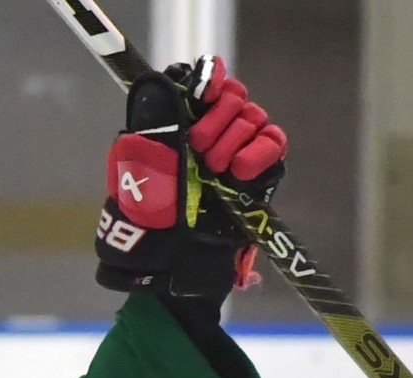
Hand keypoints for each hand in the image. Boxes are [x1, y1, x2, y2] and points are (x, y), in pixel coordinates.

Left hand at [95, 56, 287, 303]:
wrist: (174, 261)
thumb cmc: (150, 222)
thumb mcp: (138, 170)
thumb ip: (150, 127)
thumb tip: (156, 86)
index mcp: (184, 125)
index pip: (207, 82)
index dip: (208, 81)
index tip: (200, 97)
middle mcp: (215, 133)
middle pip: (234, 95)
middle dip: (216, 118)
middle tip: (198, 150)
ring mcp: (240, 151)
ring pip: (253, 116)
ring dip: (232, 139)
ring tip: (213, 170)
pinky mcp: (262, 173)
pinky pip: (274, 141)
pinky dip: (259, 150)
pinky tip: (239, 170)